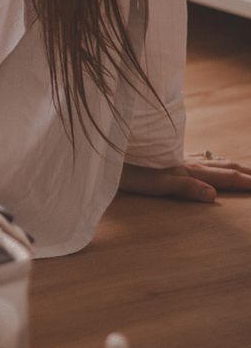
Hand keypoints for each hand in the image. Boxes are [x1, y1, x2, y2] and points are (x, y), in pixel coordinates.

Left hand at [119, 154, 250, 202]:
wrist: (110, 151)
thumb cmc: (129, 172)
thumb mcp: (156, 184)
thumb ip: (185, 188)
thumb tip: (214, 196)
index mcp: (189, 170)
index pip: (226, 177)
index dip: (247, 183)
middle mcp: (189, 161)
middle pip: (226, 167)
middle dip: (247, 173)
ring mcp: (180, 156)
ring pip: (215, 160)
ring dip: (233, 166)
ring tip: (246, 169)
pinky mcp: (170, 155)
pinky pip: (201, 157)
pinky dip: (215, 160)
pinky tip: (210, 158)